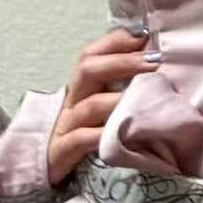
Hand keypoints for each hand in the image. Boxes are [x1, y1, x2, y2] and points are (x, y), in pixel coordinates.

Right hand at [47, 28, 152, 185]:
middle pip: (87, 69)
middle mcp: (74, 99)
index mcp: (82, 84)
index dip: (119, 41)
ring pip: (89, 106)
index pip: (93, 52)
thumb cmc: (85, 131)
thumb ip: (121, 84)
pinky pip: (81, 139)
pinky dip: (101, 135)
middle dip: (122, 62)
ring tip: (144, 99)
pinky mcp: (64, 151)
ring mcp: (68, 125)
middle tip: (154, 63)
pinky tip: (122, 135)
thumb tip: (155, 61)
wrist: (48, 164)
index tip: (148, 38)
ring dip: (117, 100)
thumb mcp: (101, 104)